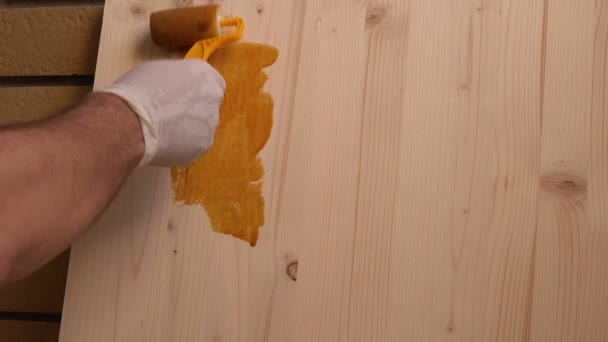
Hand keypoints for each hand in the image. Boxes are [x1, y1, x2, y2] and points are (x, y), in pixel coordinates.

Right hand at [100, 59, 225, 166]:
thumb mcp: (158, 71)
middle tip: (171, 115)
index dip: (197, 89)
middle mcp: (213, 97)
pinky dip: (183, 145)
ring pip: (203, 126)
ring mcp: (210, 123)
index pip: (213, 81)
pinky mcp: (204, 145)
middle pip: (208, 104)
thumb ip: (177, 79)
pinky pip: (195, 144)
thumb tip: (176, 88)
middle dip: (194, 110)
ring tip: (164, 132)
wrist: (130, 122)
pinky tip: (164, 144)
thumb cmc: (137, 91)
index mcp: (203, 74)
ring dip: (189, 129)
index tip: (185, 95)